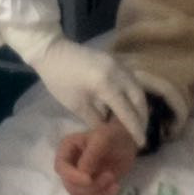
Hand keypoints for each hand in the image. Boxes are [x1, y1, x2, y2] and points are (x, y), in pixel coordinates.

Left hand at [31, 38, 147, 143]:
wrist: (51, 51)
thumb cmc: (59, 79)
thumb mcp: (75, 104)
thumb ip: (95, 119)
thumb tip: (108, 131)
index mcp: (106, 84)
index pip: (126, 110)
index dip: (134, 128)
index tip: (141, 143)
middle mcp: (118, 72)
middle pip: (138, 97)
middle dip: (142, 116)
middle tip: (140, 132)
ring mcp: (118, 64)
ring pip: (138, 87)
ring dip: (140, 104)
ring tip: (137, 121)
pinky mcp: (115, 61)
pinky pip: (131, 80)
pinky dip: (134, 94)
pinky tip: (129, 104)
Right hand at [55, 118, 139, 194]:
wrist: (125, 144)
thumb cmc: (111, 137)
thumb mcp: (102, 139)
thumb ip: (91, 155)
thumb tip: (83, 175)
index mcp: (67, 150)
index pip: (60, 168)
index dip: (72, 177)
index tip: (89, 179)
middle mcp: (69, 167)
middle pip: (70, 186)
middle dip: (91, 186)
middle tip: (110, 176)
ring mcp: (78, 180)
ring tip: (114, 183)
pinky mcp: (88, 190)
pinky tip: (115, 188)